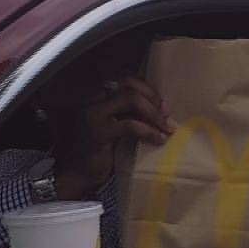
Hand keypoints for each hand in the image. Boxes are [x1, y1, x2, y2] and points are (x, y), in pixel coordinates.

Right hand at [57, 77, 173, 197]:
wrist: (80, 171)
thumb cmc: (101, 145)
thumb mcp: (116, 120)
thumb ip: (128, 108)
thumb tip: (159, 104)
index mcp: (96, 90)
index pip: (125, 76)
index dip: (146, 87)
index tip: (162, 105)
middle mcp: (92, 95)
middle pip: (129, 83)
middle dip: (153, 98)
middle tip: (168, 116)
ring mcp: (93, 111)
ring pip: (131, 99)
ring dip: (154, 113)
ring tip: (167, 128)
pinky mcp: (98, 131)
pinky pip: (130, 125)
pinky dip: (148, 131)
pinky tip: (158, 140)